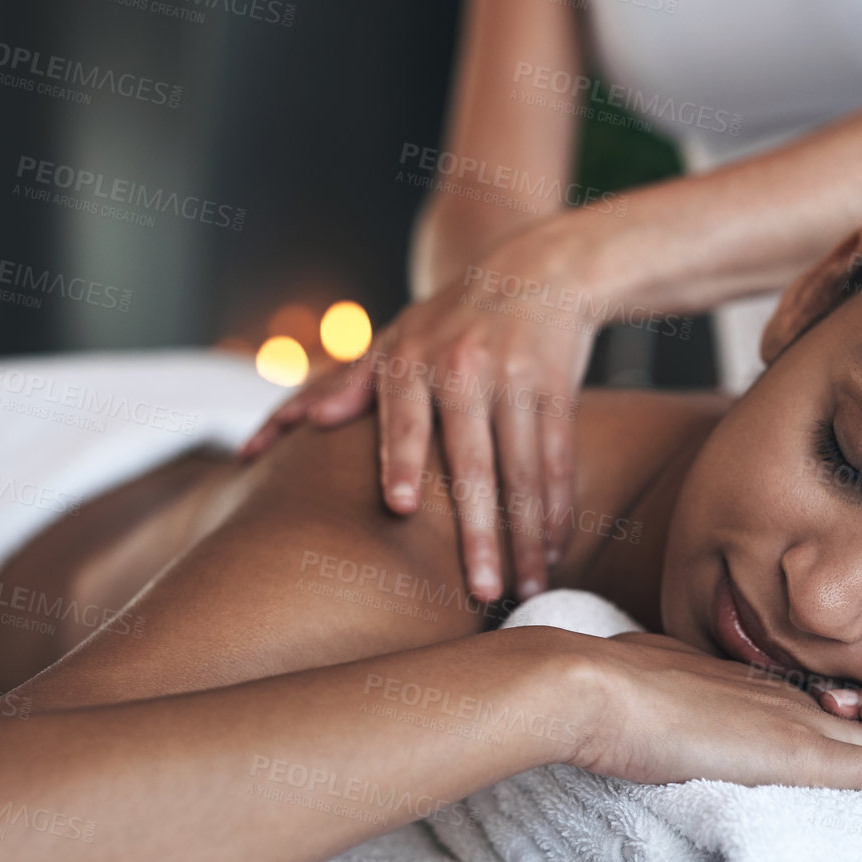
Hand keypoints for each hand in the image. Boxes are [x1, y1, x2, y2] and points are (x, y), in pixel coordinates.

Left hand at [240, 224, 596, 602]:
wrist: (538, 269)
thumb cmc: (452, 317)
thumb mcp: (399, 336)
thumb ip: (352, 382)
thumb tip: (303, 421)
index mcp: (414, 359)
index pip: (406, 419)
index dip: (402, 460)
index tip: (402, 506)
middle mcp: (464, 368)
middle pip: (473, 463)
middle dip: (478, 532)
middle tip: (481, 592)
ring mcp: (516, 378)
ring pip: (524, 471)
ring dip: (528, 536)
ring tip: (526, 589)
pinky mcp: (558, 387)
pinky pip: (559, 458)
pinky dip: (558, 508)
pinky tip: (555, 550)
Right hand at [573, 632, 861, 788]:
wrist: (594, 688)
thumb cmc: (601, 682)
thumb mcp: (643, 675)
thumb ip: (666, 683)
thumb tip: (656, 687)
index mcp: (742, 676)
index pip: (812, 696)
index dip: (853, 705)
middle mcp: (777, 691)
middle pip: (857, 712)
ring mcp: (788, 718)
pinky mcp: (792, 753)